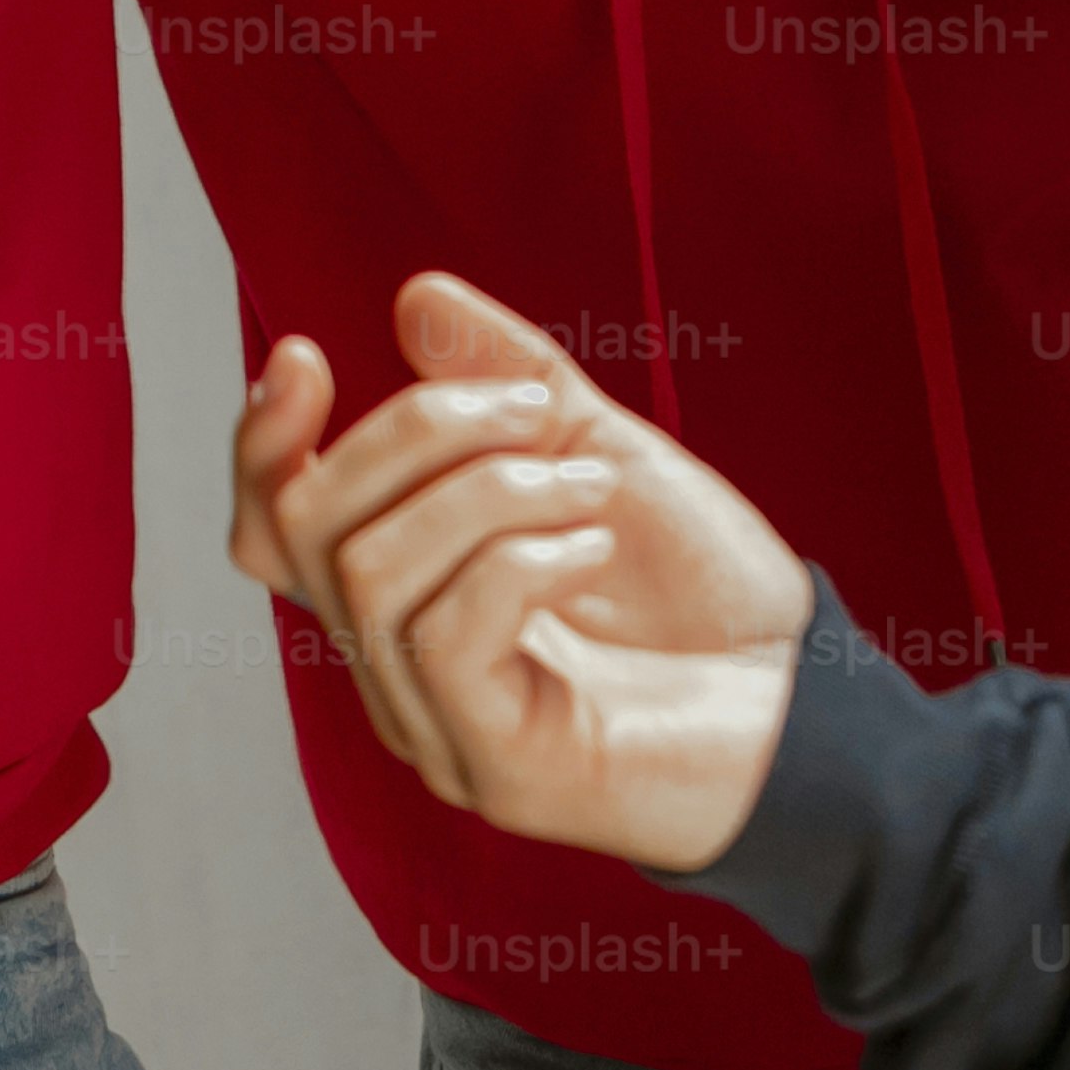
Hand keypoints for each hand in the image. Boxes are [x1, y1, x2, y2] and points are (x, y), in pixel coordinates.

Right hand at [231, 273, 810, 872]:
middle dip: (411, 432)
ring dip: (485, 490)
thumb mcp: (604, 452)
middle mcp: (397, 669)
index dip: (259, 443)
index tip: (307, 353)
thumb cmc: (706, 594)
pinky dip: (522, 558)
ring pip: (369, 571)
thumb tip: (418, 298)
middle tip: (539, 410)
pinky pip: (446, 632)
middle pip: (310, 526)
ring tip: (592, 484)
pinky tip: (595, 549)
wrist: (810, 703)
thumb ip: (510, 383)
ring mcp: (437, 729)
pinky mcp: (494, 770)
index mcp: (408, 596)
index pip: (275, 529)